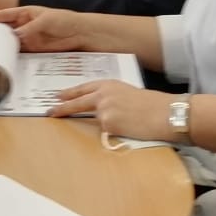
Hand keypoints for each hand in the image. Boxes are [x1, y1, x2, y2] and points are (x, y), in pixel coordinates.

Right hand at [0, 6, 84, 51]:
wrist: (81, 34)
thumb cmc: (65, 20)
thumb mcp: (46, 20)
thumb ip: (30, 28)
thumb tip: (16, 35)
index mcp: (26, 13)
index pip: (6, 14)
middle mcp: (25, 25)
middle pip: (5, 28)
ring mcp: (29, 37)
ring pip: (11, 41)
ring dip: (2, 45)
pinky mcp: (34, 49)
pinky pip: (20, 52)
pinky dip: (13, 55)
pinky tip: (5, 58)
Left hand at [50, 80, 173, 141]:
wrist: (165, 113)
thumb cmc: (152, 104)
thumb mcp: (127, 92)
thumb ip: (110, 97)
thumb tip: (99, 108)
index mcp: (108, 84)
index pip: (82, 88)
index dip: (69, 93)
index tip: (57, 96)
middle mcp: (102, 94)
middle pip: (77, 101)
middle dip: (62, 107)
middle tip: (50, 111)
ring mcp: (103, 109)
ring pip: (95, 119)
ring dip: (104, 123)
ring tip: (124, 122)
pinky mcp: (108, 123)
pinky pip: (106, 130)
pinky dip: (114, 131)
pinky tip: (129, 128)